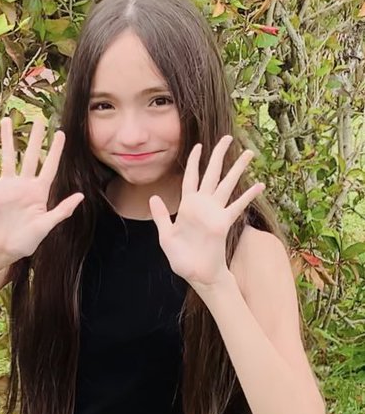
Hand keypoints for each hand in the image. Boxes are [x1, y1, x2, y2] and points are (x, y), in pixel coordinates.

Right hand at [0, 117, 83, 261]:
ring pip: (8, 157)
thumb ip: (61, 210)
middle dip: (35, 138)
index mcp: (39, 191)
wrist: (5, 249)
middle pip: (31, 155)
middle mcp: (24, 184)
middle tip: (39, 119)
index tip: (61, 133)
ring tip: (6, 120)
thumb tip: (80, 196)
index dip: (56, 150)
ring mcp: (8, 186)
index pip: (50, 166)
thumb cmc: (28, 240)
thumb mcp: (46, 226)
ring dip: (7, 139)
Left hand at [149, 135, 264, 290]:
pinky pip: (237, 206)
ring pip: (227, 185)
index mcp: (187, 205)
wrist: (196, 275)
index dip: (193, 161)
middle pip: (212, 174)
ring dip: (237, 169)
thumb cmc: (182, 258)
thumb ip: (162, 217)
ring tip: (249, 153)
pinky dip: (248, 196)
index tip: (198, 145)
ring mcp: (215, 213)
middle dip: (219, 155)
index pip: (190, 177)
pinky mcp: (223, 223)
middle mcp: (203, 205)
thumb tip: (154, 197)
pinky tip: (259, 185)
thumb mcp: (166, 236)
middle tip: (228, 137)